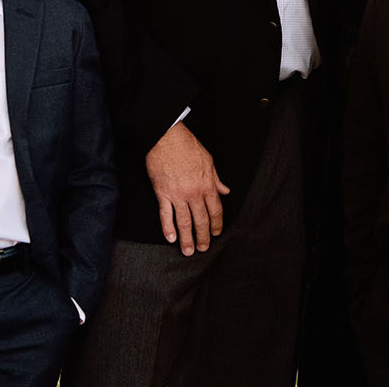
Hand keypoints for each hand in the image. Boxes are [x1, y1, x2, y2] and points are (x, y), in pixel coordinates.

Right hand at [145, 122, 230, 255]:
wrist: (166, 138)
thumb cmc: (188, 147)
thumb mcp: (209, 161)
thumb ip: (216, 179)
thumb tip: (225, 190)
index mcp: (207, 184)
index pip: (215, 210)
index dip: (216, 224)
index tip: (215, 233)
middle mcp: (194, 193)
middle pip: (201, 220)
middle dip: (202, 237)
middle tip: (203, 249)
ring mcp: (177, 194)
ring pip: (184, 222)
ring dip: (186, 239)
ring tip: (188, 251)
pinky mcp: (162, 193)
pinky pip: (165, 215)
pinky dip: (168, 228)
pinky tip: (171, 238)